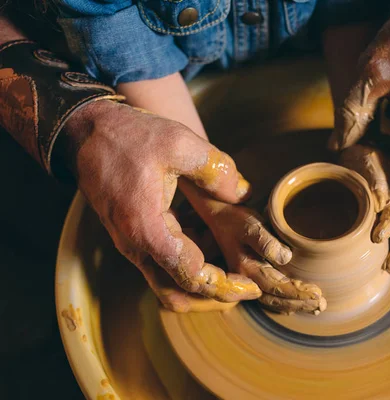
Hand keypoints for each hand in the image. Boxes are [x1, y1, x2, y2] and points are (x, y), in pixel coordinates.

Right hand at [64, 100, 259, 310]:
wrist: (85, 135)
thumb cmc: (130, 137)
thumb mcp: (178, 143)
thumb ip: (216, 170)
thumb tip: (244, 194)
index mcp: (147, 228)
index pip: (190, 275)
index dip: (224, 284)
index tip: (250, 285)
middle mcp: (135, 245)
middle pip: (177, 292)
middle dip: (214, 296)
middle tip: (247, 288)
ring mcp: (130, 244)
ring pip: (166, 284)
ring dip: (200, 284)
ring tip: (233, 269)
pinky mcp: (131, 238)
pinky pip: (159, 266)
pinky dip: (186, 266)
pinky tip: (210, 244)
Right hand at [178, 179, 326, 314]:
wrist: (218, 216)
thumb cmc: (235, 219)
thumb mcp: (250, 225)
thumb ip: (266, 241)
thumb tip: (286, 257)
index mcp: (247, 269)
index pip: (277, 287)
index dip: (298, 293)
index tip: (317, 294)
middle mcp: (245, 279)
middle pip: (276, 299)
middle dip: (300, 304)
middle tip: (321, 305)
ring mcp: (246, 280)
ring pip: (272, 301)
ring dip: (294, 306)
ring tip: (314, 308)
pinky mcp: (249, 277)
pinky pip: (267, 296)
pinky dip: (283, 303)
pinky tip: (295, 305)